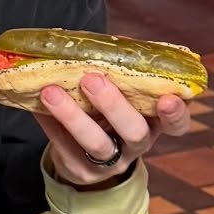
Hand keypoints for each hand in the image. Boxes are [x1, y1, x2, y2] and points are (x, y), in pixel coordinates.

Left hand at [35, 73, 190, 189]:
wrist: (84, 159)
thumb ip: (120, 74)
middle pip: (134, 132)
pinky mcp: (80, 170)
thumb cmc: (106, 115)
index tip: (168, 98)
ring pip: (96, 142)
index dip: (175, 113)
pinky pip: (64, 146)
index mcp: (152, 123)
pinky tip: (36, 103)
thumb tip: (108, 42)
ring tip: (50, 91)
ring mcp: (109, 162)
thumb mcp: (121, 97)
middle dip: (113, 105)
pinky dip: (49, 123)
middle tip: (92, 79)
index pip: (177, 124)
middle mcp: (135, 145)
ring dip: (72, 115)